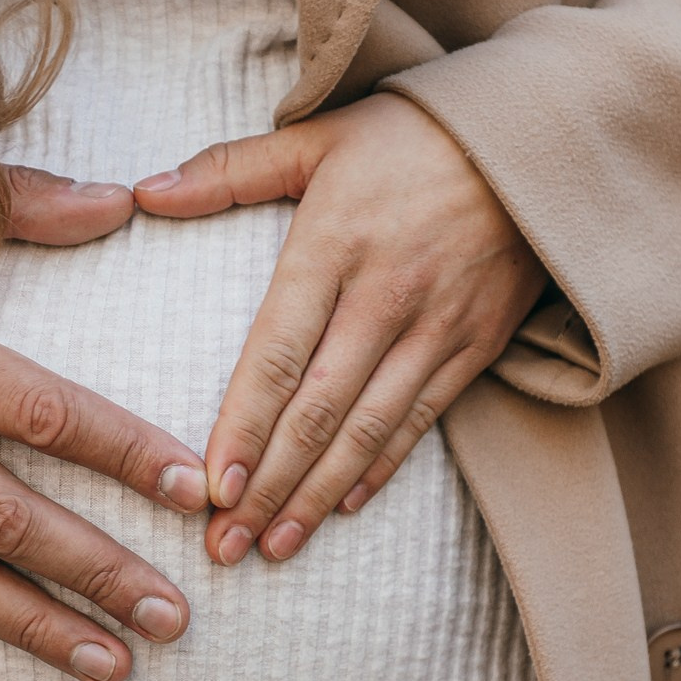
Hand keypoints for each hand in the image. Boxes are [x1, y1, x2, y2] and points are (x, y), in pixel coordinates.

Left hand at [134, 92, 545, 565]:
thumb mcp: (319, 136)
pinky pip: (420, 421)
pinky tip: (341, 507)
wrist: (538, 133)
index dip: (243, 428)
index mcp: (333, 246)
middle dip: (267, 487)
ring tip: (274, 547)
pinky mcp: (476, 344)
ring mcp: (436, 326)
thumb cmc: (414, 132)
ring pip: (367, 431)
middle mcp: (384, 297)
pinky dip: (380, 469)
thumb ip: (229, 170)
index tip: (209, 487)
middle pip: (317, 412)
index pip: (277, 356)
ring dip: (316, 497)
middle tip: (224, 548)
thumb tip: (143, 193)